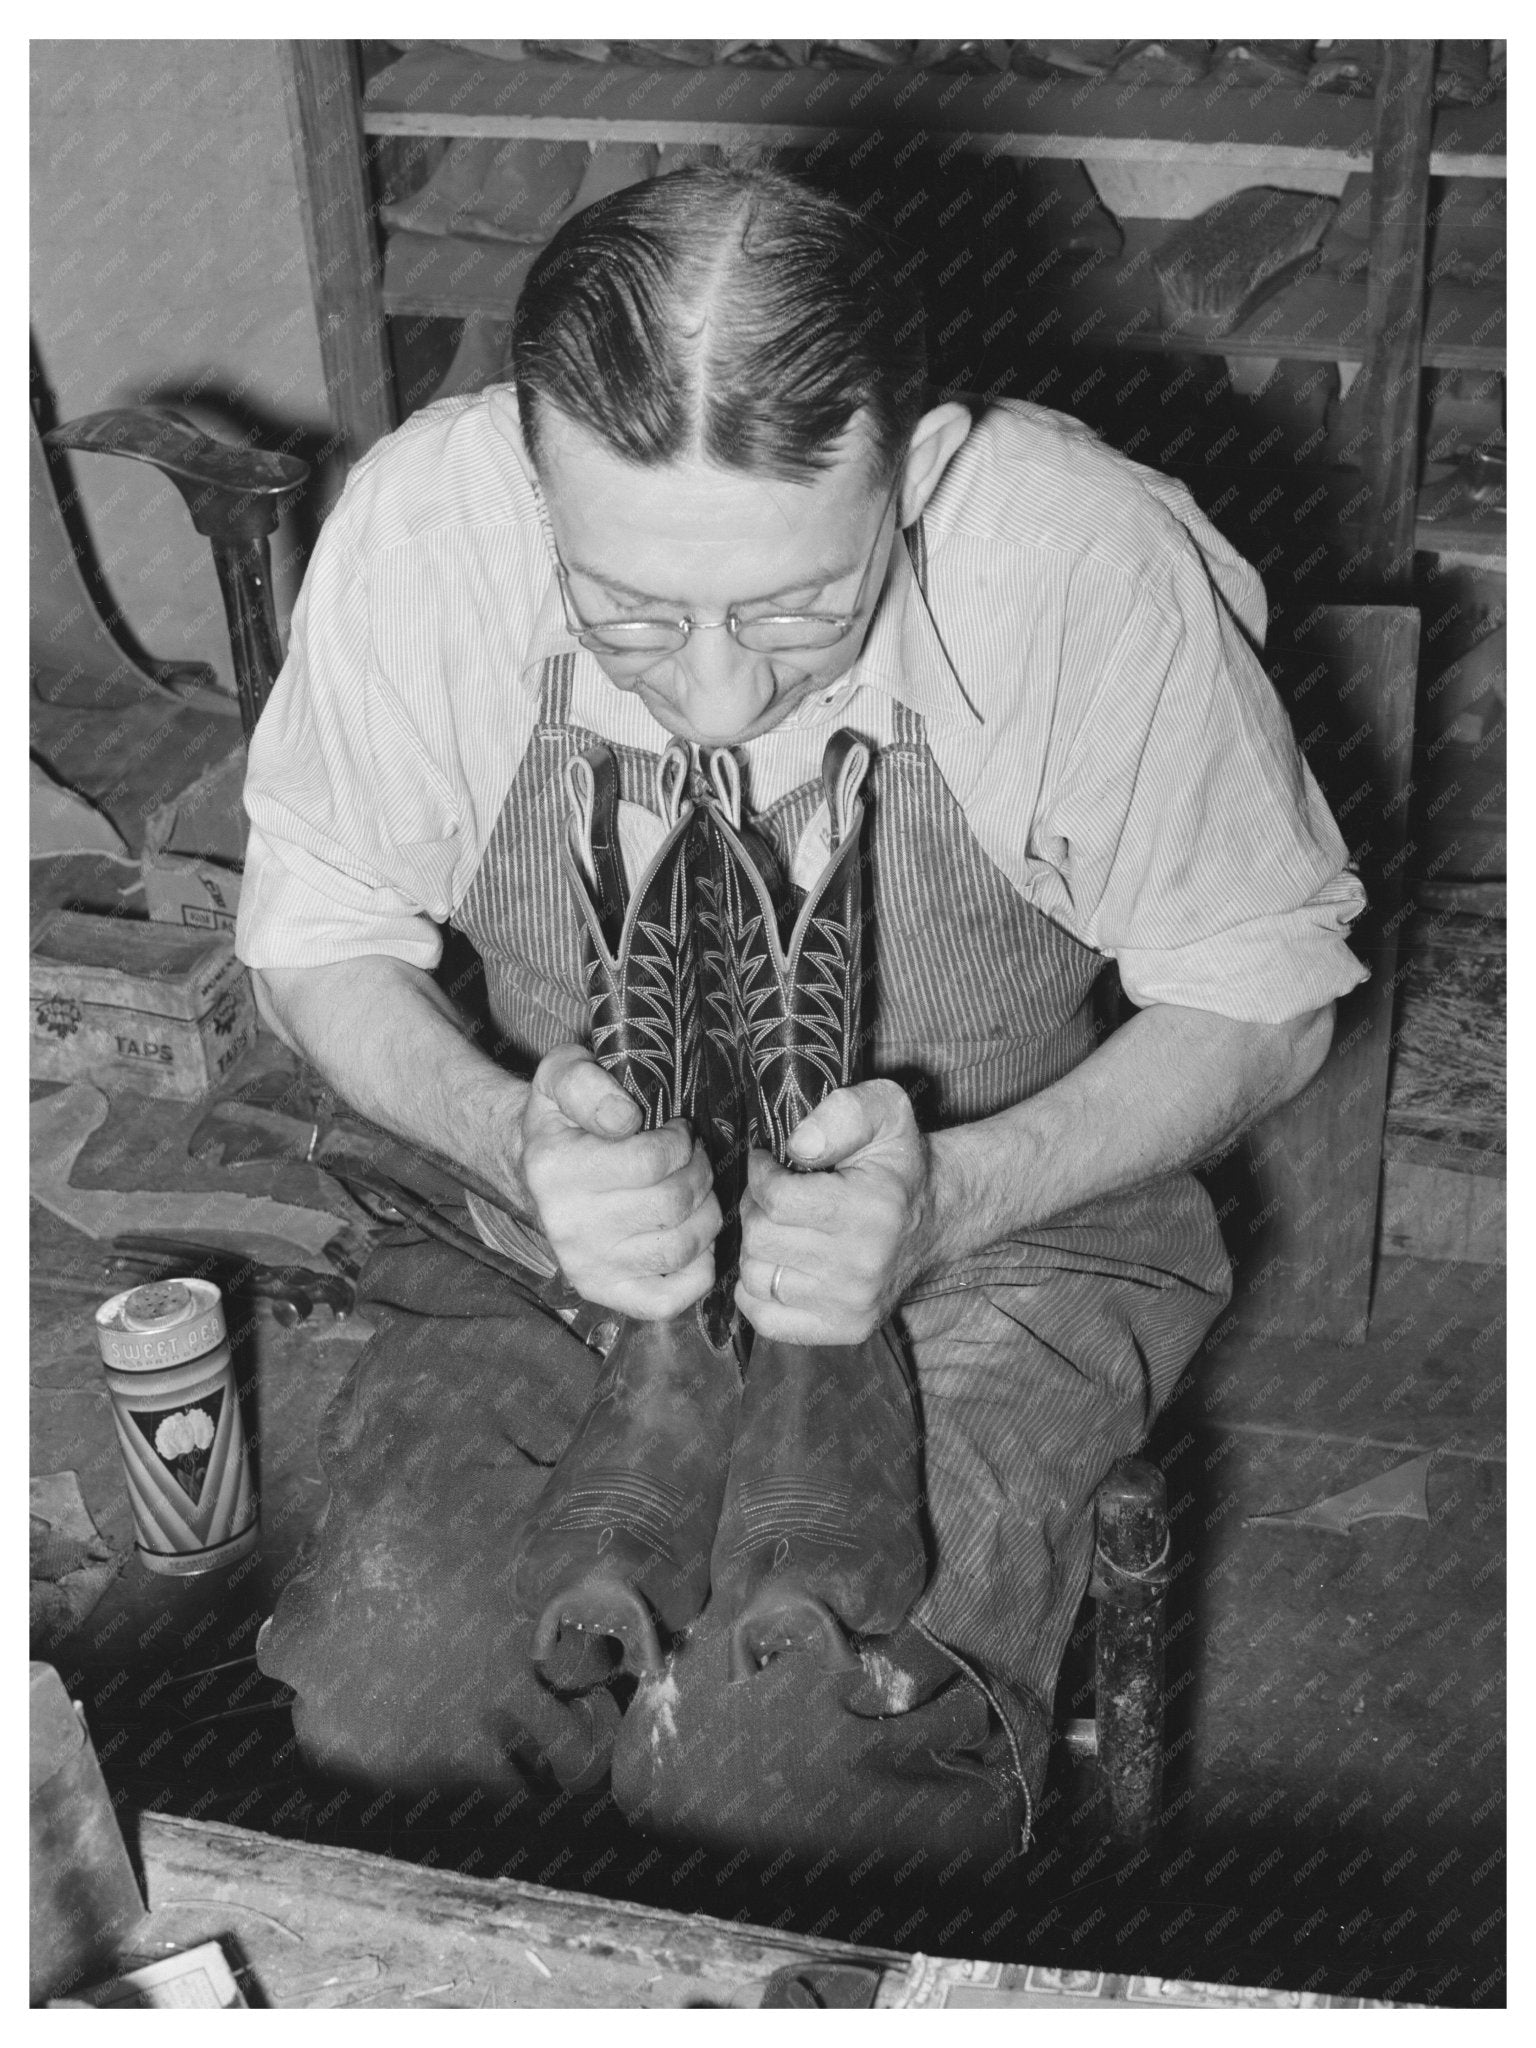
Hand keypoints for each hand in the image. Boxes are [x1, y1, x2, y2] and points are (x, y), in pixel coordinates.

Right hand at [518, 1044, 721, 1321]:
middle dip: (698, 1172)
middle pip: (673, 1204)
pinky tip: (690, 1235)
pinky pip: (670, 1298)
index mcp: (555, 1170)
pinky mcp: (604, 1293)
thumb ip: (587, 1082)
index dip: (680, 1142)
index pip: (652, 1162)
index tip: (675, 1132)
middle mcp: (567, 1227)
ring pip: (681, 1248)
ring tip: (694, 1190)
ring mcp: (586, 1267)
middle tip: (692, 1159)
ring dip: (706, 1213)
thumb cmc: (562, 1118)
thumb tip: (624, 1119)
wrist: (533, 1169)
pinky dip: (699, 1268)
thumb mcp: (562, 1074)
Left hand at [735, 1079, 935, 1345]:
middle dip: (757, 1209)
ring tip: (779, 1228)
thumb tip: (798, 1147)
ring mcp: (855, 1304)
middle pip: (761, 1239)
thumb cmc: (896, 1162)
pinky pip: (766, 1318)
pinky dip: (758, 1290)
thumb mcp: (883, 1110)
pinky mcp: (847, 1330)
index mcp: (872, 1211)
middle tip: (774, 1196)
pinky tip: (779, 1264)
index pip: (775, 1200)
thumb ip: (842, 1113)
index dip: (761, 1175)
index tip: (770, 1165)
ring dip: (757, 1248)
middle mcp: (864, 1266)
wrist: (934, 1217)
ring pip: (756, 1277)